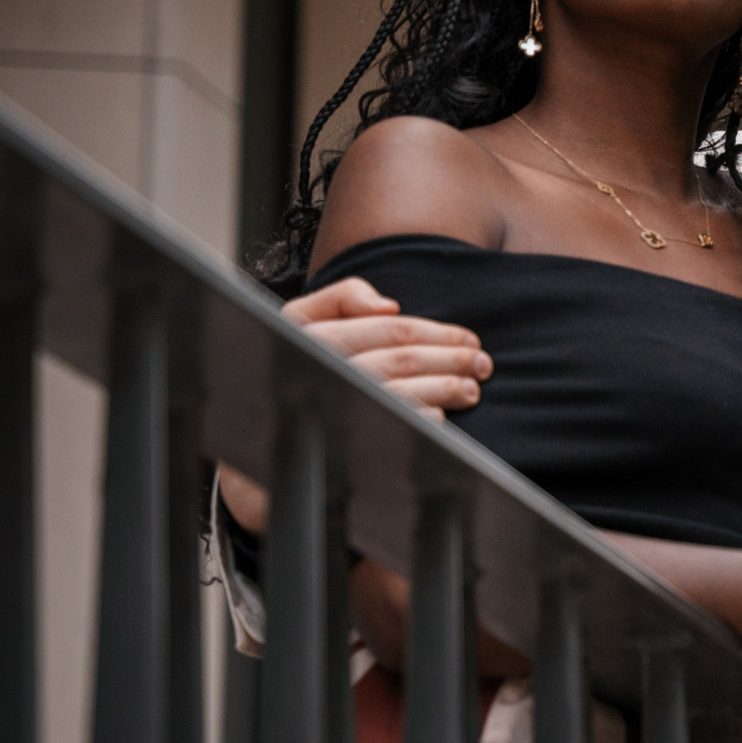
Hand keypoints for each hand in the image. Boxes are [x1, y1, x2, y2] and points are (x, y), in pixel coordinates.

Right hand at [215, 277, 492, 533]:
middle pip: (402, 360)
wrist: (259, 437)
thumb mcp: (303, 321)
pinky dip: (420, 421)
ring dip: (445, 389)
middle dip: (451, 359)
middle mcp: (320, 369)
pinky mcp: (338, 443)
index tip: (469, 338)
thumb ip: (341, 299)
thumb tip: (388, 306)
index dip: (437, 333)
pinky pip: (389, 428)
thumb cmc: (294, 368)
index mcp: (313, 335)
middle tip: (482, 364)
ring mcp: (329, 407)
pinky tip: (441, 419)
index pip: (390, 329)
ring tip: (471, 390)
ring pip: (400, 393)